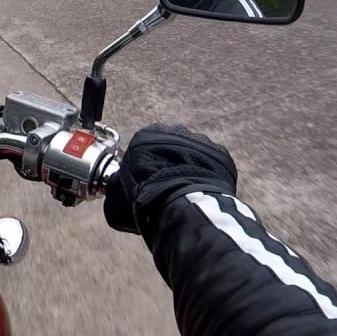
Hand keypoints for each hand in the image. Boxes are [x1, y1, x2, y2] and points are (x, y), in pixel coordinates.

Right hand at [103, 124, 236, 246]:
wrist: (181, 203)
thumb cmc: (145, 197)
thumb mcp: (116, 199)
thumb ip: (117, 190)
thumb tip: (118, 194)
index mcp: (146, 135)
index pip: (143, 148)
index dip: (144, 168)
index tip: (146, 184)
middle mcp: (174, 131)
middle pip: (170, 148)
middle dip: (169, 164)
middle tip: (167, 187)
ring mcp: (200, 141)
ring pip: (193, 154)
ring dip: (190, 168)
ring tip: (186, 191)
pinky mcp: (220, 154)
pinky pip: (212, 164)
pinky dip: (208, 175)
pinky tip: (201, 192)